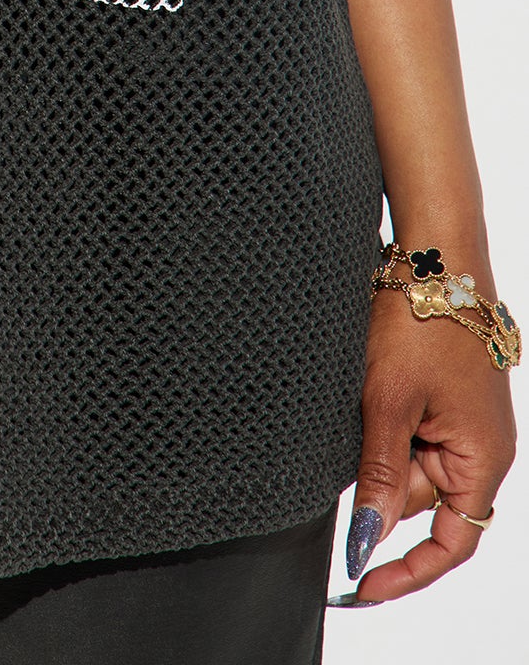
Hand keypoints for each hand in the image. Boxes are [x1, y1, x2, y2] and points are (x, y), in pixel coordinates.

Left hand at [347, 284, 516, 600]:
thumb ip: (378, 474)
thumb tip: (366, 540)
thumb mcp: (389, 401)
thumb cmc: (422, 319)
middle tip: (356, 426)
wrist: (434, 253)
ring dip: (377, 443)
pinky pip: (408, 431)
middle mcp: (480, 449)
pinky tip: (370, 389)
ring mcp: (463, 423)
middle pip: (420, 499)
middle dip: (379, 479)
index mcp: (482, 459)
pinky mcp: (445, 400)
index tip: (361, 586)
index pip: (452, 544)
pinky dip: (383, 423)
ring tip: (367, 390)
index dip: (407, 572)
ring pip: (407, 463)